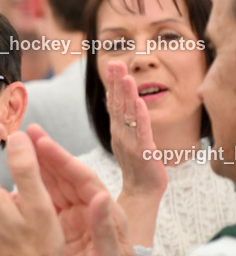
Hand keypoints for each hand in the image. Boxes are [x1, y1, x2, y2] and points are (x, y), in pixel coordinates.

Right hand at [27, 125, 146, 255]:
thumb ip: (107, 229)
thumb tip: (99, 197)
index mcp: (106, 215)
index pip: (82, 178)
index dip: (61, 158)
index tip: (41, 139)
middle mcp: (90, 214)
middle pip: (65, 177)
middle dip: (45, 154)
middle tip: (24, 133)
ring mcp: (75, 224)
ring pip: (52, 189)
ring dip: (35, 169)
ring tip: (15, 149)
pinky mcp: (62, 235)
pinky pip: (43, 207)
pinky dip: (29, 193)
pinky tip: (11, 184)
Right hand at [105, 61, 166, 196]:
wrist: (142, 192)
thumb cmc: (136, 167)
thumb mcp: (126, 141)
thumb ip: (123, 121)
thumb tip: (119, 101)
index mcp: (117, 131)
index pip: (113, 103)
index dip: (112, 84)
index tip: (112, 65)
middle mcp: (120, 134)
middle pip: (117, 104)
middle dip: (116, 83)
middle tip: (115, 63)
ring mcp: (130, 142)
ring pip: (127, 114)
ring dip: (126, 94)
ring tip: (126, 76)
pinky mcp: (143, 151)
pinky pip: (141, 130)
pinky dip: (140, 115)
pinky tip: (138, 102)